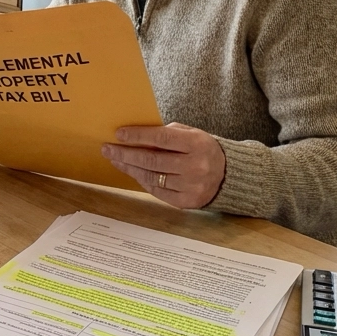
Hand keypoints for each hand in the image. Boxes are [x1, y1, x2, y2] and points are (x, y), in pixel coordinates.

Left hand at [100, 123, 225, 208]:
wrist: (229, 175)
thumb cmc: (203, 149)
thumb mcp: (192, 134)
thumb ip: (167, 133)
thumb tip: (135, 135)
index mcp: (197, 144)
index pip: (161, 139)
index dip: (138, 136)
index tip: (119, 134)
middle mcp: (195, 166)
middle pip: (152, 160)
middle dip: (126, 154)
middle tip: (107, 149)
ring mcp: (191, 186)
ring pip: (151, 177)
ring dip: (130, 168)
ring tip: (115, 160)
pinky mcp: (187, 202)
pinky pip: (157, 191)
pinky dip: (142, 180)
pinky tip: (132, 172)